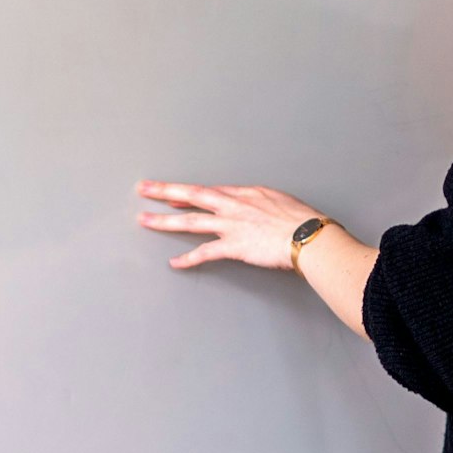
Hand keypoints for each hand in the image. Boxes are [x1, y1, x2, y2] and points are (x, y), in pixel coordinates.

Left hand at [135, 179, 321, 271]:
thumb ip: (263, 204)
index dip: (188, 193)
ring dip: (164, 221)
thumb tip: (258, 209)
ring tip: (144, 220)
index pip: (210, 191)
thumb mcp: (281, 202)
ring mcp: (230, 225)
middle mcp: (233, 206)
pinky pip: (205, 253)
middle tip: (144, 189)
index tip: (172, 194)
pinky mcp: (233, 246)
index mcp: (246, 194)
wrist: (308, 235)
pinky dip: (188, 259)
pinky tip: (174, 263)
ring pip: (190, 221)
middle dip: (165, 192)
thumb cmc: (303, 220)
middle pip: (192, 195)